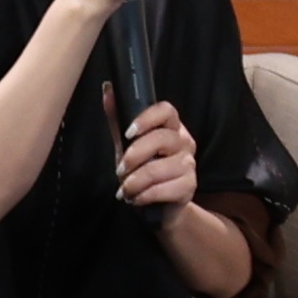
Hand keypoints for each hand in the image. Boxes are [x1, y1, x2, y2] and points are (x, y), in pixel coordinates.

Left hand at [114, 95, 203, 211]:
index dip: (147, 118)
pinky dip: (144, 195)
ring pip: (160, 168)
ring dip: (136, 181)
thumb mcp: (127, 145)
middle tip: (120, 169)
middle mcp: (184, 143)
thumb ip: (119, 120)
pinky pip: (165, 189)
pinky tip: (136, 198)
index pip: (166, 111)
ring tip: (125, 189)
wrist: (160, 207)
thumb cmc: (144, 172)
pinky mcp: (189, 187)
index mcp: (171, 128)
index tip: (128, 132)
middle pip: (162, 138)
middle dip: (135, 155)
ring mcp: (189, 165)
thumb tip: (107, 89)